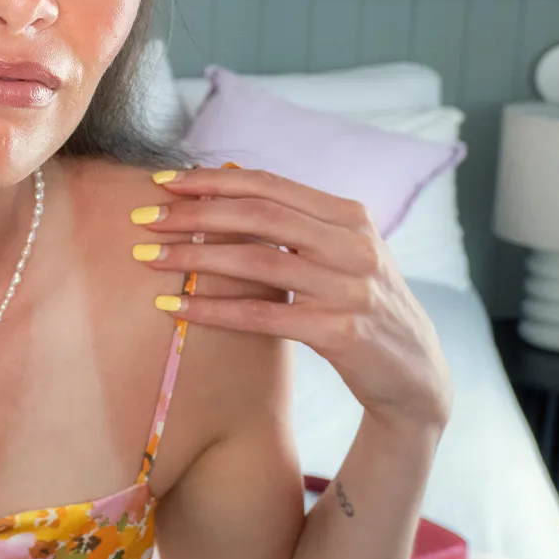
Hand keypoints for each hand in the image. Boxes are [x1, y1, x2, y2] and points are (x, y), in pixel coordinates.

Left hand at [132, 165, 452, 430]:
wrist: (415, 377)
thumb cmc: (361, 306)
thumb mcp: (343, 254)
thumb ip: (298, 225)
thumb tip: (223, 193)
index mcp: (350, 217)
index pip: (270, 185)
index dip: (213, 180)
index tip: (164, 182)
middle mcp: (354, 245)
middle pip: (259, 215)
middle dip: (193, 212)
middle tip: (143, 217)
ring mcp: (350, 288)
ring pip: (256, 261)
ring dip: (194, 256)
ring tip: (148, 257)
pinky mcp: (340, 333)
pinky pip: (262, 315)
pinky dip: (213, 308)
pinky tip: (175, 307)